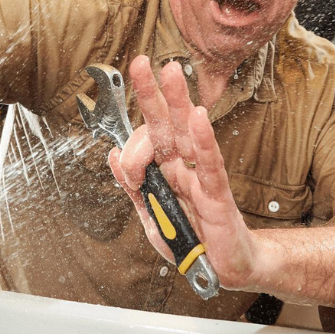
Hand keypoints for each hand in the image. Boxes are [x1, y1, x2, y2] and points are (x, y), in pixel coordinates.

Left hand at [106, 55, 259, 290]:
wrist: (223, 270)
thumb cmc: (191, 240)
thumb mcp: (150, 216)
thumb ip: (131, 187)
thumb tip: (112, 153)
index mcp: (166, 172)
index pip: (146, 143)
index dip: (131, 144)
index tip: (127, 161)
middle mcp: (183, 168)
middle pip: (166, 125)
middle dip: (153, 94)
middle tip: (142, 63)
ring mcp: (200, 178)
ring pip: (187, 135)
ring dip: (178, 103)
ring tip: (171, 72)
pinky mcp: (217, 195)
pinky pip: (209, 165)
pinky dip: (203, 141)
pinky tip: (198, 118)